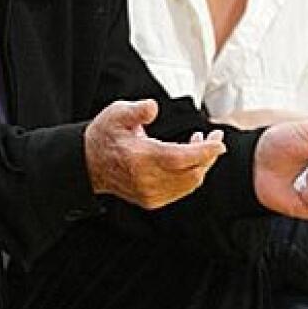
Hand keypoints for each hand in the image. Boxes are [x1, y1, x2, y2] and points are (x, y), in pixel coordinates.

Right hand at [85, 99, 226, 208]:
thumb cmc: (105, 136)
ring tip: (200, 143)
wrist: (89, 163)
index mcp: (139, 158)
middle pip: (191, 173)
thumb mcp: (116, 114)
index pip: (181, 158)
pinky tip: (188, 159)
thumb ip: (137, 110)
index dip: (204, 151)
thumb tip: (153, 107)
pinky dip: (191, 175)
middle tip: (215, 137)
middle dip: (209, 155)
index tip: (219, 141)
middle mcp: (146, 180)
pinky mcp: (152, 201)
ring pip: (189, 184)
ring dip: (201, 165)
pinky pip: (181, 190)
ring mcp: (150, 194)